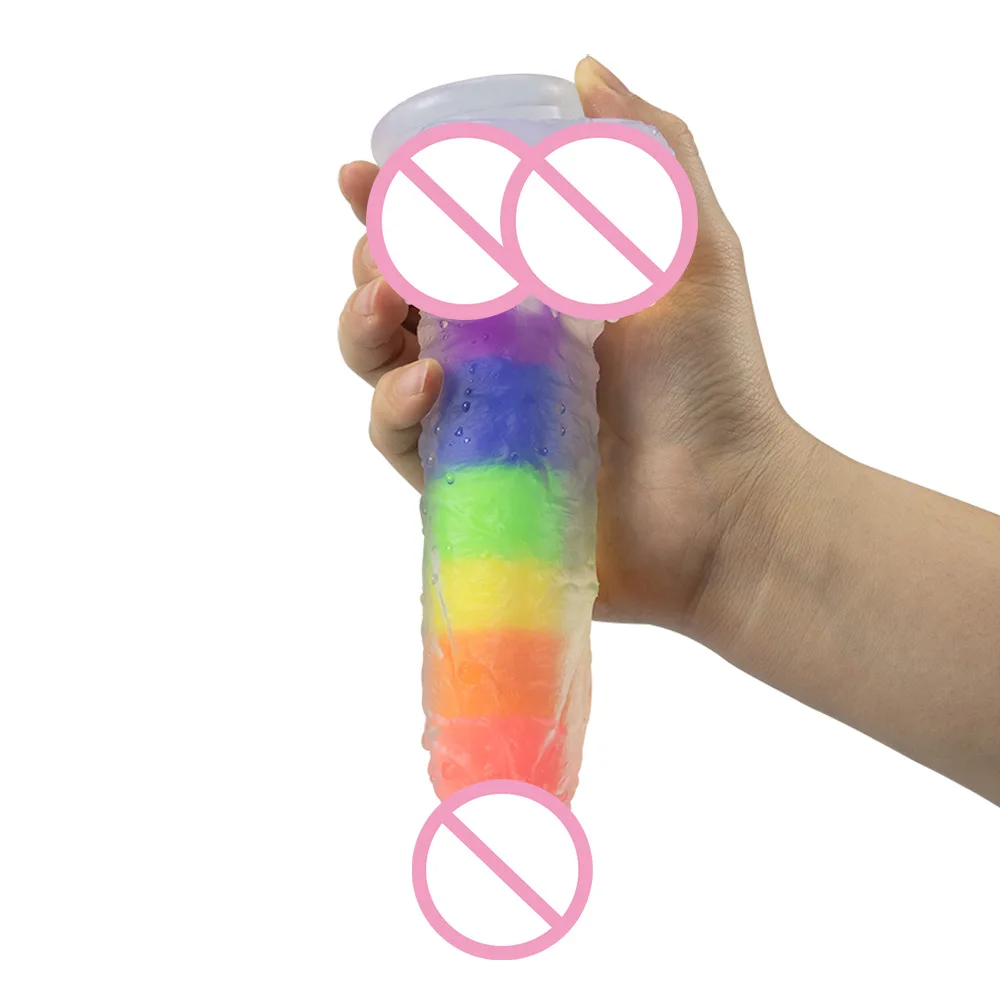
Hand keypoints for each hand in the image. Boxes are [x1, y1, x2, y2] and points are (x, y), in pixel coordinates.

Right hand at [337, 56, 804, 634]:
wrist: (724, 505)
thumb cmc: (715, 381)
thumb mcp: (692, 251)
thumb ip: (649, 155)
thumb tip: (584, 69)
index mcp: (536, 292)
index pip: (446, 237)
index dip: (393, 204)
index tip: (363, 175)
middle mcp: (497, 351)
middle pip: (394, 299)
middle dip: (368, 266)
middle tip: (384, 255)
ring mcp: (477, 415)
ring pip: (378, 365)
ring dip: (361, 328)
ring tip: (388, 308)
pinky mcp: (465, 478)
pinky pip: (400, 441)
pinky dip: (395, 407)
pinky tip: (427, 382)